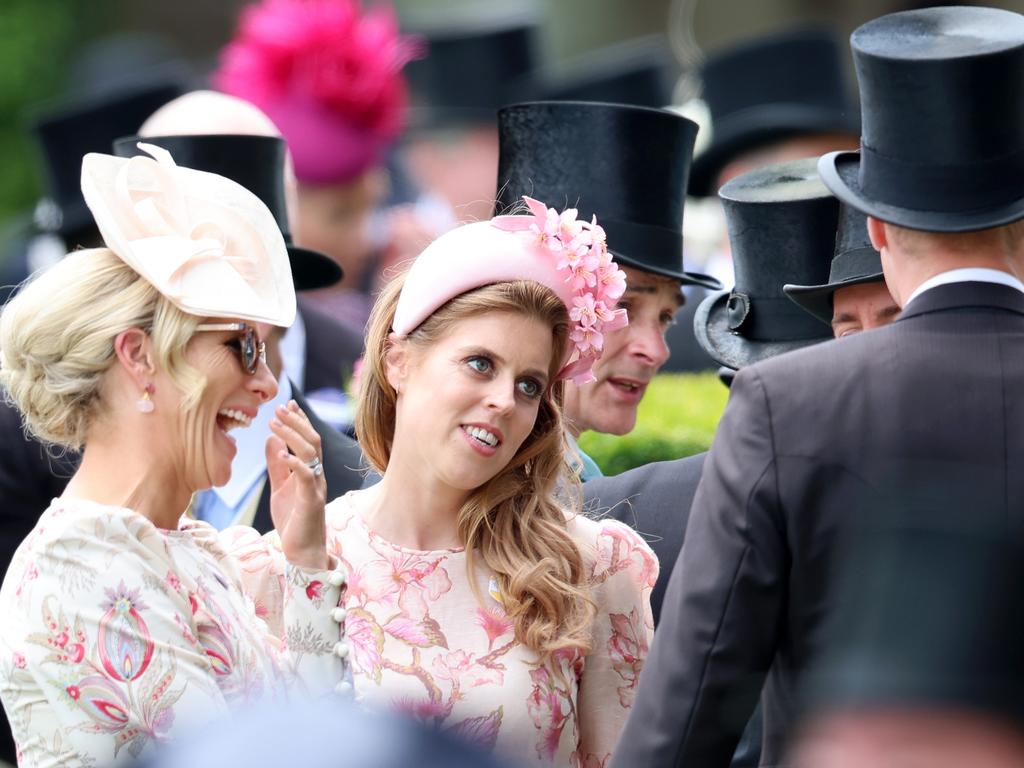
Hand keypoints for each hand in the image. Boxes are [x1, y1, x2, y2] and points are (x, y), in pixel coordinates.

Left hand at [267, 400, 328, 569]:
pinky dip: (295, 464)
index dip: (299, 420)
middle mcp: (317, 475)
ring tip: (275, 425)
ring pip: (311, 453)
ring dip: (292, 436)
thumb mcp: (280, 488)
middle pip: (312, 441)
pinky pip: (307, 477)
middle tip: (279, 408)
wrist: (303, 551)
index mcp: (310, 472)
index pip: (308, 440)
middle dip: (296, 422)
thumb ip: (277, 466)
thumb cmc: (293, 521)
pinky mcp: (311, 501)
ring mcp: (316, 487)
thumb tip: (271, 440)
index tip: (287, 404)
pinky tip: (281, 455)